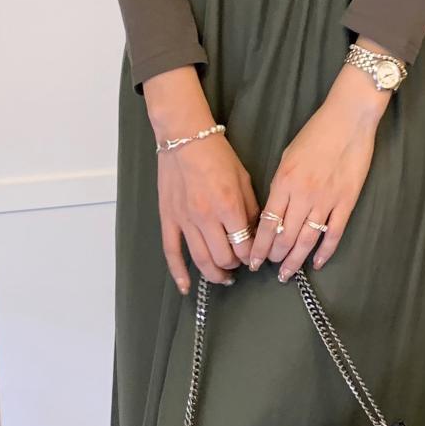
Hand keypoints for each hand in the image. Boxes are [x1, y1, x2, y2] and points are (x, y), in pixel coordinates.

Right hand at [146, 83, 259, 293]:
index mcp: (228, 206)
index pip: (244, 246)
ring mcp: (185, 221)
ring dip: (214, 274)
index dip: (251, 256)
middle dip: (235, 265)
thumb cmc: (217, 155)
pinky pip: (172, 252)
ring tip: (223, 277)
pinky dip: (178, 273)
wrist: (185, 138)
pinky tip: (186, 287)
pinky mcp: (169, 220)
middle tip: (239, 264)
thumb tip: (255, 233)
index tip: (255, 256)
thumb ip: (251, 209)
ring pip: (201, 260)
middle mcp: (206, 218)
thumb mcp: (244, 179)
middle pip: (224, 258)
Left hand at [250, 60, 384, 278]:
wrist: (348, 119)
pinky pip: (334, 234)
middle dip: (274, 256)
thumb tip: (274, 212)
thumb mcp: (287, 156)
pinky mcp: (346, 202)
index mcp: (284, 182)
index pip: (266, 224)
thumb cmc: (316, 133)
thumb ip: (280, 185)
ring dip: (295, 260)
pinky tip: (317, 263)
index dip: (258, 246)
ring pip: (307, 241)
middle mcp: (303, 195)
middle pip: (285, 236)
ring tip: (287, 274)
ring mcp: (326, 201)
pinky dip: (325, 252)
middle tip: (269, 268)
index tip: (252, 260)